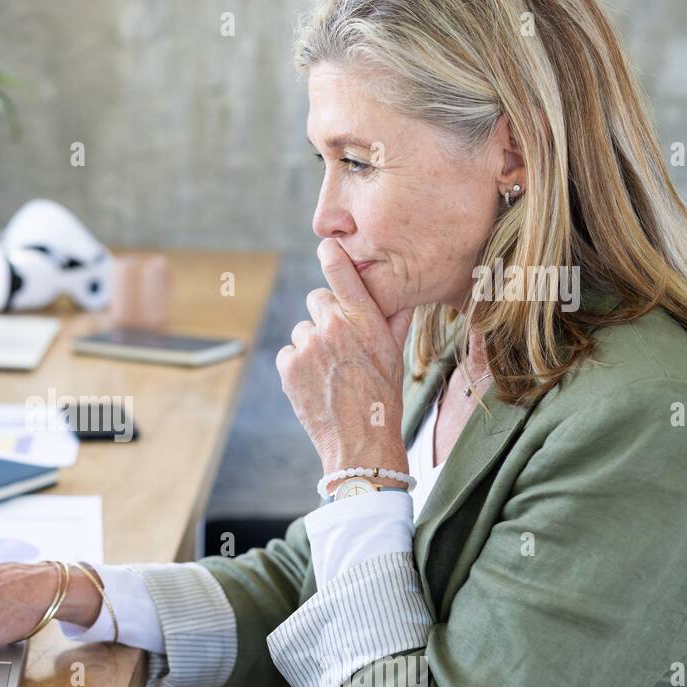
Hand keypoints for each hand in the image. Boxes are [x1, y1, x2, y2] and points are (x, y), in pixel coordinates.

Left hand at [276, 239, 412, 483]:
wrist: (360, 440)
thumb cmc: (383, 397)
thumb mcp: (395, 353)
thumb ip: (393, 318)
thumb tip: (399, 291)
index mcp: (364, 319)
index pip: (342, 272)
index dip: (332, 255)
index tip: (327, 246)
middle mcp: (334, 326)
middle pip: (318, 300)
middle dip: (326, 318)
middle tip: (340, 348)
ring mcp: (309, 344)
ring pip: (303, 330)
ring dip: (312, 346)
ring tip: (330, 373)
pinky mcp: (288, 365)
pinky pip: (288, 353)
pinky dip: (296, 366)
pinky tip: (315, 384)